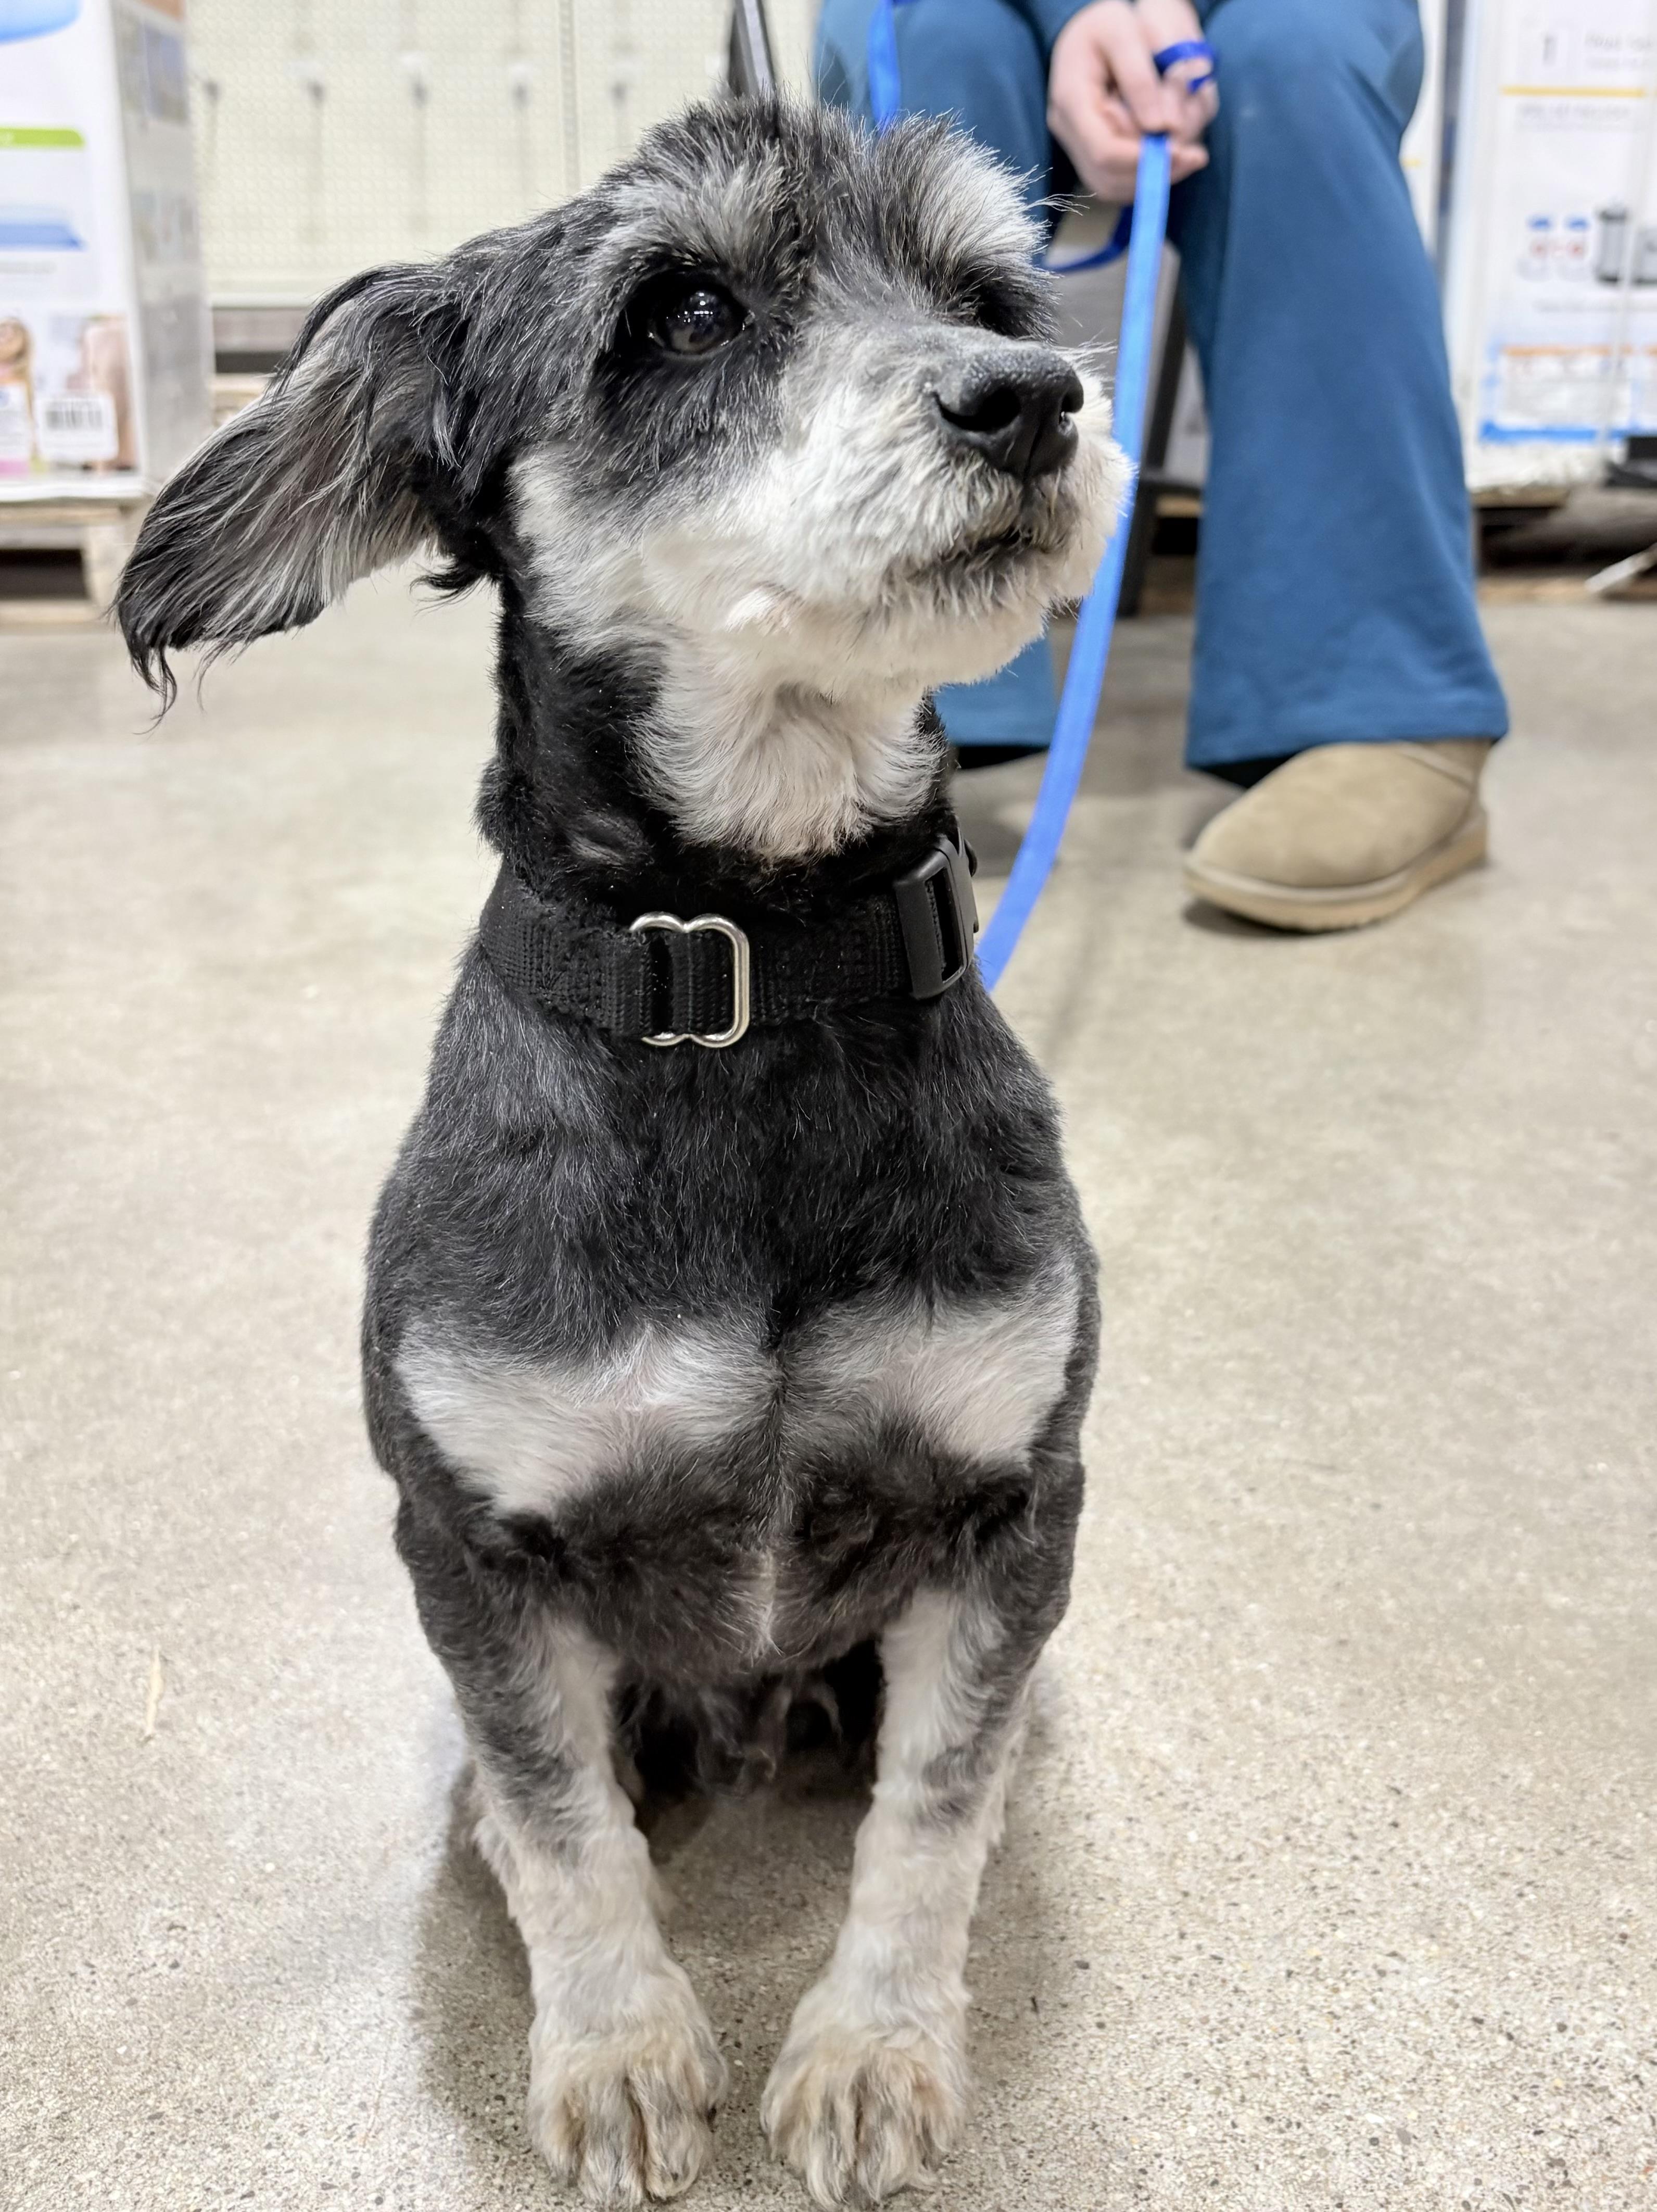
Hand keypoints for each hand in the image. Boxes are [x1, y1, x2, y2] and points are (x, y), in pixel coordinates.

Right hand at [1048, 0, 1218, 203]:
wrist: (1090, 34)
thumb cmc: (1107, 26)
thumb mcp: (1123, 31)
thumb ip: (1139, 76)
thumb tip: (1160, 127)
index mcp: (1071, 99)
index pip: (1104, 151)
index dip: (1144, 161)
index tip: (1183, 152)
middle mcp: (1069, 130)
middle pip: (1110, 178)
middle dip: (1154, 172)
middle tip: (1195, 155)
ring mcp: (1077, 146)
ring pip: (1114, 187)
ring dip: (1153, 178)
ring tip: (1189, 155)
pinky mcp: (1091, 155)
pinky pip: (1118, 183)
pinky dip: (1147, 175)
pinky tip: (1172, 155)